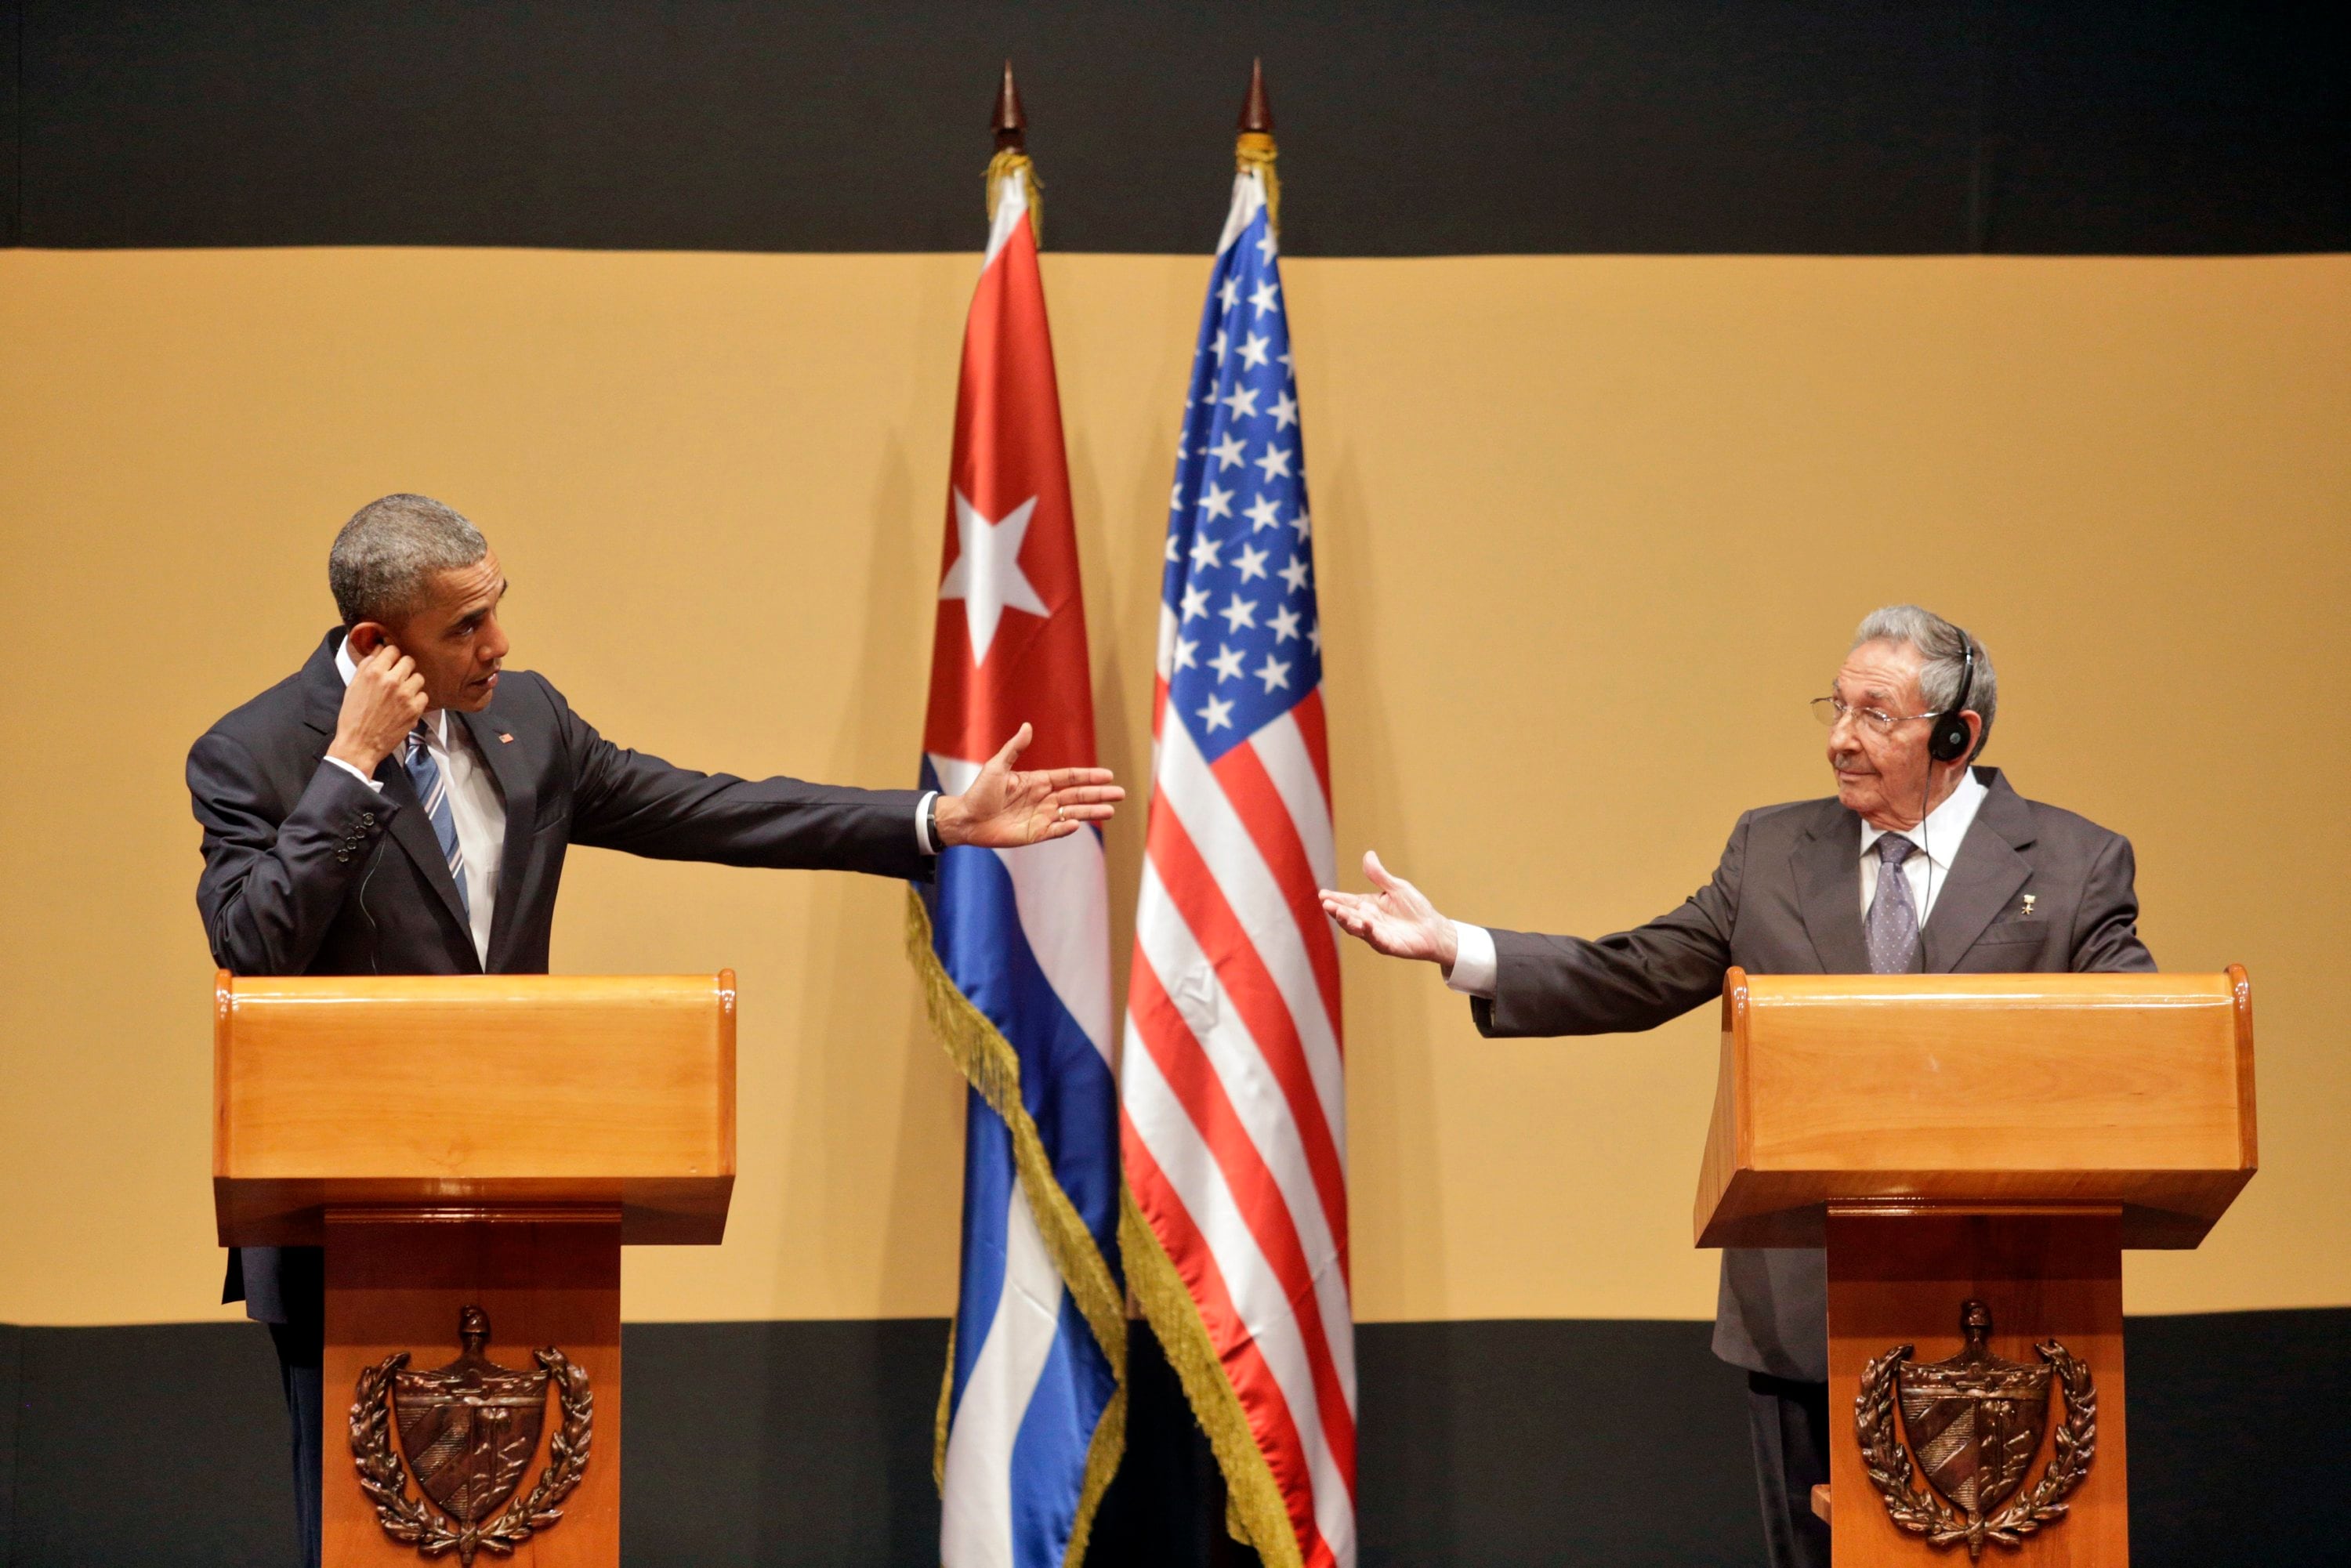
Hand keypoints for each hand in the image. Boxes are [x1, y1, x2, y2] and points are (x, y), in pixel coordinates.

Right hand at [327, 643, 427, 775]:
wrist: (359, 745)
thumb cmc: (353, 717)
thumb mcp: (353, 687)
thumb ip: (367, 666)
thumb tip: (379, 650)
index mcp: (374, 672)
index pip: (392, 650)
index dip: (392, 655)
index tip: (391, 661)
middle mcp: (391, 681)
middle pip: (409, 661)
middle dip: (403, 668)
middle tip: (398, 677)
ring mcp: (405, 695)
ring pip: (418, 677)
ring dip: (411, 683)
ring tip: (402, 693)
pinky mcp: (415, 709)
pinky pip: (424, 695)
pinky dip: (417, 700)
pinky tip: (406, 706)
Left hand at [937, 723, 1124, 848]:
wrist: (966, 818)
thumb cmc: (979, 791)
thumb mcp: (996, 766)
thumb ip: (1014, 749)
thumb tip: (1027, 726)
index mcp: (1038, 781)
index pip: (1070, 777)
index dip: (1089, 776)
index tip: (1108, 775)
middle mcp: (1044, 799)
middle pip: (1077, 795)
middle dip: (1099, 794)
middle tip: (1121, 794)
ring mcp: (1041, 817)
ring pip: (1072, 813)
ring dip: (1091, 812)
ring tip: (1111, 811)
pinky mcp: (1034, 834)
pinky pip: (1055, 831)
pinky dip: (1066, 828)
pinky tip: (1077, 824)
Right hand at [1319, 850, 1459, 968]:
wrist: (1433, 928)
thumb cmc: (1415, 908)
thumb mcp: (1397, 887)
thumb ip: (1380, 875)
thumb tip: (1368, 854)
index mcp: (1368, 905)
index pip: (1347, 901)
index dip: (1335, 898)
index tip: (1322, 894)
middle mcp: (1368, 920)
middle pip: (1348, 915)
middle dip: (1336, 909)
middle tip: (1326, 903)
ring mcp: (1376, 934)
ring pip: (1356, 928)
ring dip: (1347, 921)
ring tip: (1339, 912)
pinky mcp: (1387, 945)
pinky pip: (1376, 939)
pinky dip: (1370, 932)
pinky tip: (1366, 923)